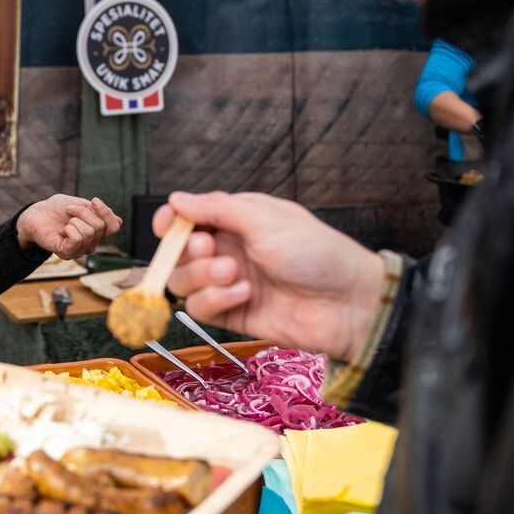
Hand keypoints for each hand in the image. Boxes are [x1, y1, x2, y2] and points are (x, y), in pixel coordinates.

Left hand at [17, 195, 122, 258]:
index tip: (93, 200)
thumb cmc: (59, 208)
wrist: (37, 213)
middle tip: (69, 210)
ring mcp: (79, 250)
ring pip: (89, 232)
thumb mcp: (83, 205)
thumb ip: (100, 214)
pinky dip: (70, 229)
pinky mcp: (67, 253)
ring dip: (75, 219)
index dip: (107, 212)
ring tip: (65, 220)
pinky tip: (62, 230)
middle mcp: (91, 244)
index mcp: (97, 232)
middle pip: (100, 227)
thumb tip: (120, 221)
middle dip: (84, 212)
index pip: (114, 226)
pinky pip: (77, 239)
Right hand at [159, 192, 382, 360]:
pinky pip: (200, 309)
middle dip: (188, 251)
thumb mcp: (264, 218)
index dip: (172, 221)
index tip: (168, 226)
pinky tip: (244, 294)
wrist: (345, 303)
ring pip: (184, 282)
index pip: (189, 218)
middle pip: (179, 252)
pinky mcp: (233, 314)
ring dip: (202, 276)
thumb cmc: (316, 252)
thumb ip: (216, 208)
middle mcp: (229, 250)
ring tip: (233, 273)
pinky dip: (215, 300)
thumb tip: (177, 199)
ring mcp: (229, 283)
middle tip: (210, 248)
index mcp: (237, 220)